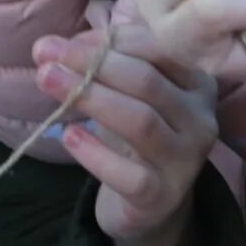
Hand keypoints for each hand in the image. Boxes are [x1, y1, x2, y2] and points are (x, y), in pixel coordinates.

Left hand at [34, 15, 219, 245]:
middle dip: (93, 64)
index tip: (62, 44)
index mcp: (197, 84)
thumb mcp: (127, 96)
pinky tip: (68, 136)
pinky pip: (130, 175)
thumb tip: (52, 46)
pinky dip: (97, 154)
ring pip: (141, 122)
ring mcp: (185, 160)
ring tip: (48, 82)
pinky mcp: (162, 196)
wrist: (152, 203)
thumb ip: (101, 65)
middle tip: (45, 56)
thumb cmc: (136, 137)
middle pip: (146, 82)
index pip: (156, 50)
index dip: (109, 42)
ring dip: (91, 98)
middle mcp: (200, 119)